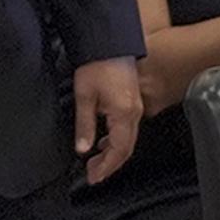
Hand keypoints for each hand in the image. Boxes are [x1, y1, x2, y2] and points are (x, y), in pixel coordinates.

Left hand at [72, 56, 142, 185]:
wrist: (110, 42)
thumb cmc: (97, 65)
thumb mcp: (84, 97)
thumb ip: (85, 126)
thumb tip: (83, 149)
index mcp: (124, 114)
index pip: (118, 150)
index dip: (106, 167)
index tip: (93, 177)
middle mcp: (134, 113)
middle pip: (126, 149)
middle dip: (110, 165)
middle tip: (93, 174)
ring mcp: (136, 107)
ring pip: (128, 140)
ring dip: (113, 154)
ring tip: (95, 162)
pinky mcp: (133, 101)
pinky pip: (128, 128)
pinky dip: (117, 140)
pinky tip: (104, 140)